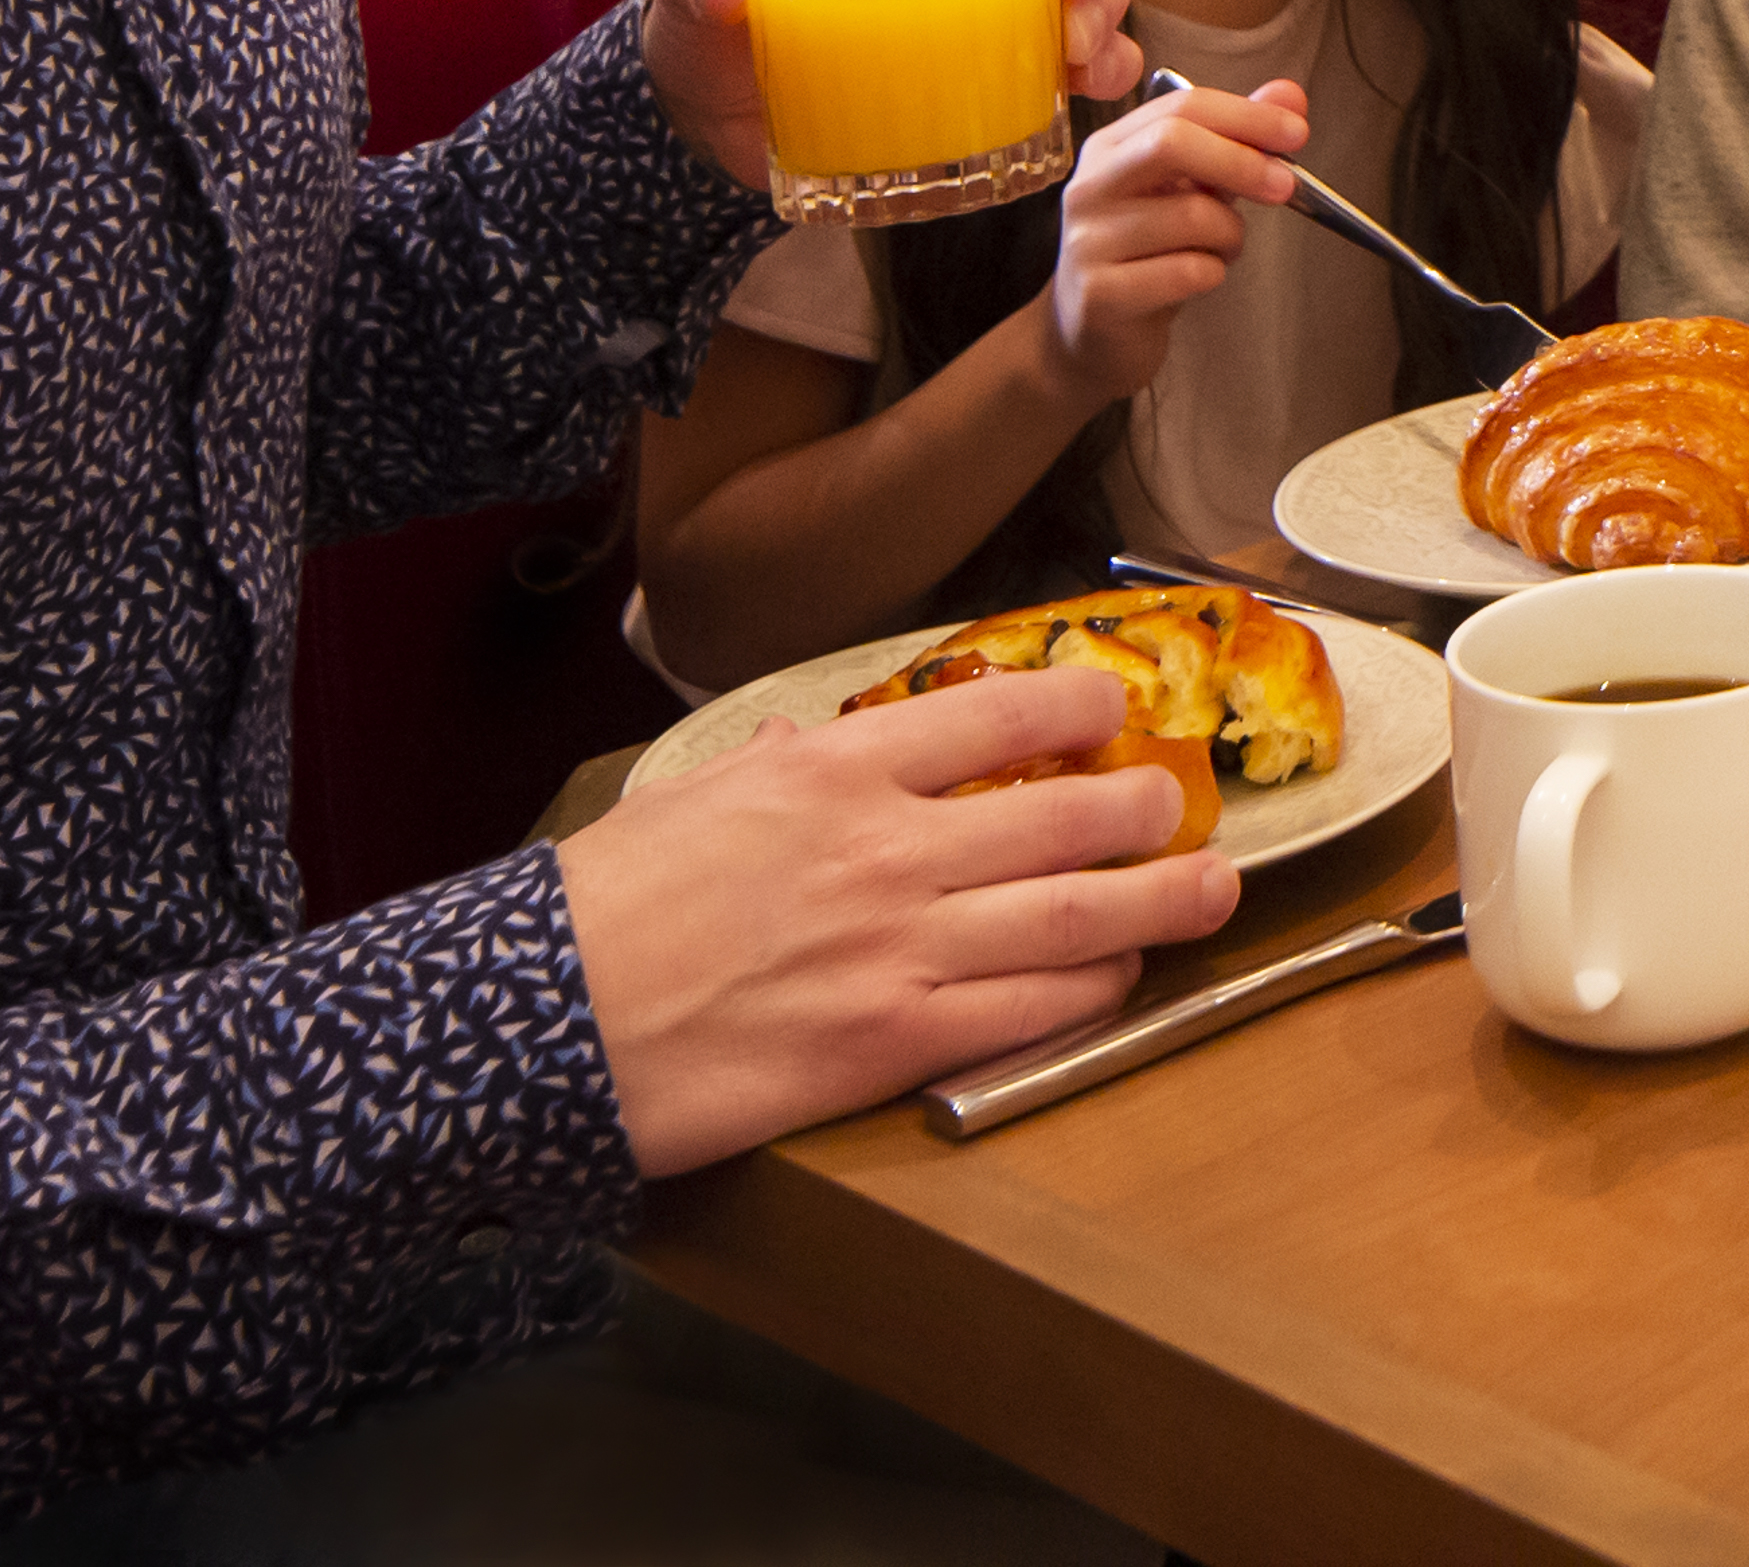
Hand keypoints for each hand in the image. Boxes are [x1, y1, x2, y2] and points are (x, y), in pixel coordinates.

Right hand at [557, 657, 1244, 1170]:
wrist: (536, 1025)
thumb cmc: (596, 910)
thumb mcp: (688, 798)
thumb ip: (772, 765)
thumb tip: (809, 739)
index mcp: (835, 769)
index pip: (1003, 712)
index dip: (1083, 705)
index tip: (1114, 706)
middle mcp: (888, 847)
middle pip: (1068, 814)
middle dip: (1145, 809)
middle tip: (1179, 806)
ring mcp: (901, 948)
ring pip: (1078, 914)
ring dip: (1163, 901)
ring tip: (1212, 887)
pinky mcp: (894, 1043)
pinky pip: (1032, 1010)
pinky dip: (1094, 990)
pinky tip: (1121, 979)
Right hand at [1033, 76, 1307, 406]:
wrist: (1092, 336)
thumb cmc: (1147, 254)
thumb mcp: (1190, 190)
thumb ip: (1235, 140)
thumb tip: (1290, 96)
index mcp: (1110, 148)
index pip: (1181, 108)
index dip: (1245, 115)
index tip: (1297, 131)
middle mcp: (1090, 186)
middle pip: (1171, 144)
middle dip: (1241, 162)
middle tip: (1285, 186)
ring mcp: (1088, 241)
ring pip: (1191, 216)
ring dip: (1230, 235)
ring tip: (1222, 247)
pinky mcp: (1100, 294)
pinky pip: (1187, 271)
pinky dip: (1213, 273)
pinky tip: (1199, 278)